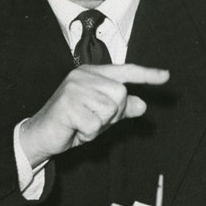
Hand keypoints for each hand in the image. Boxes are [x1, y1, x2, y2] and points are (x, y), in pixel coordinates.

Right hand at [19, 64, 169, 165]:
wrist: (40, 134)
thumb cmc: (71, 123)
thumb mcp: (100, 116)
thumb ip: (121, 109)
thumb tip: (142, 104)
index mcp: (92, 74)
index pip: (125, 71)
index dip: (146, 75)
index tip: (166, 76)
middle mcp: (83, 76)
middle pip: (120, 95)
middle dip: (112, 115)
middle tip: (92, 120)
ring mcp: (74, 88)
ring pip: (109, 110)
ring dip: (99, 125)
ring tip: (82, 124)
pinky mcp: (68, 104)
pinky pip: (95, 124)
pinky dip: (88, 133)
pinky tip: (74, 129)